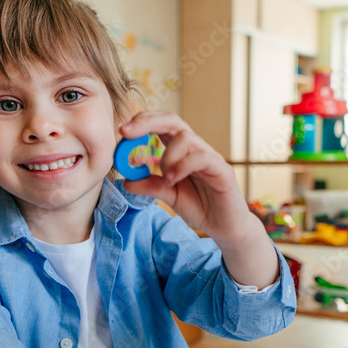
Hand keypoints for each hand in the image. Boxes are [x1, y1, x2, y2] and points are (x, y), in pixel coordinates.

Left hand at [119, 111, 254, 246]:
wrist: (225, 227)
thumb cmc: (201, 207)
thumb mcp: (168, 196)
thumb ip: (150, 186)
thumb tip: (125, 180)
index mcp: (182, 151)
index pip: (163, 125)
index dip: (143, 122)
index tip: (122, 131)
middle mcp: (196, 148)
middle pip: (173, 121)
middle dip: (147, 122)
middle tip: (126, 132)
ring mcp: (210, 157)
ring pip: (186, 137)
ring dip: (167, 156)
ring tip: (165, 180)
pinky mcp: (222, 170)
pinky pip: (201, 157)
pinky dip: (182, 166)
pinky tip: (173, 181)